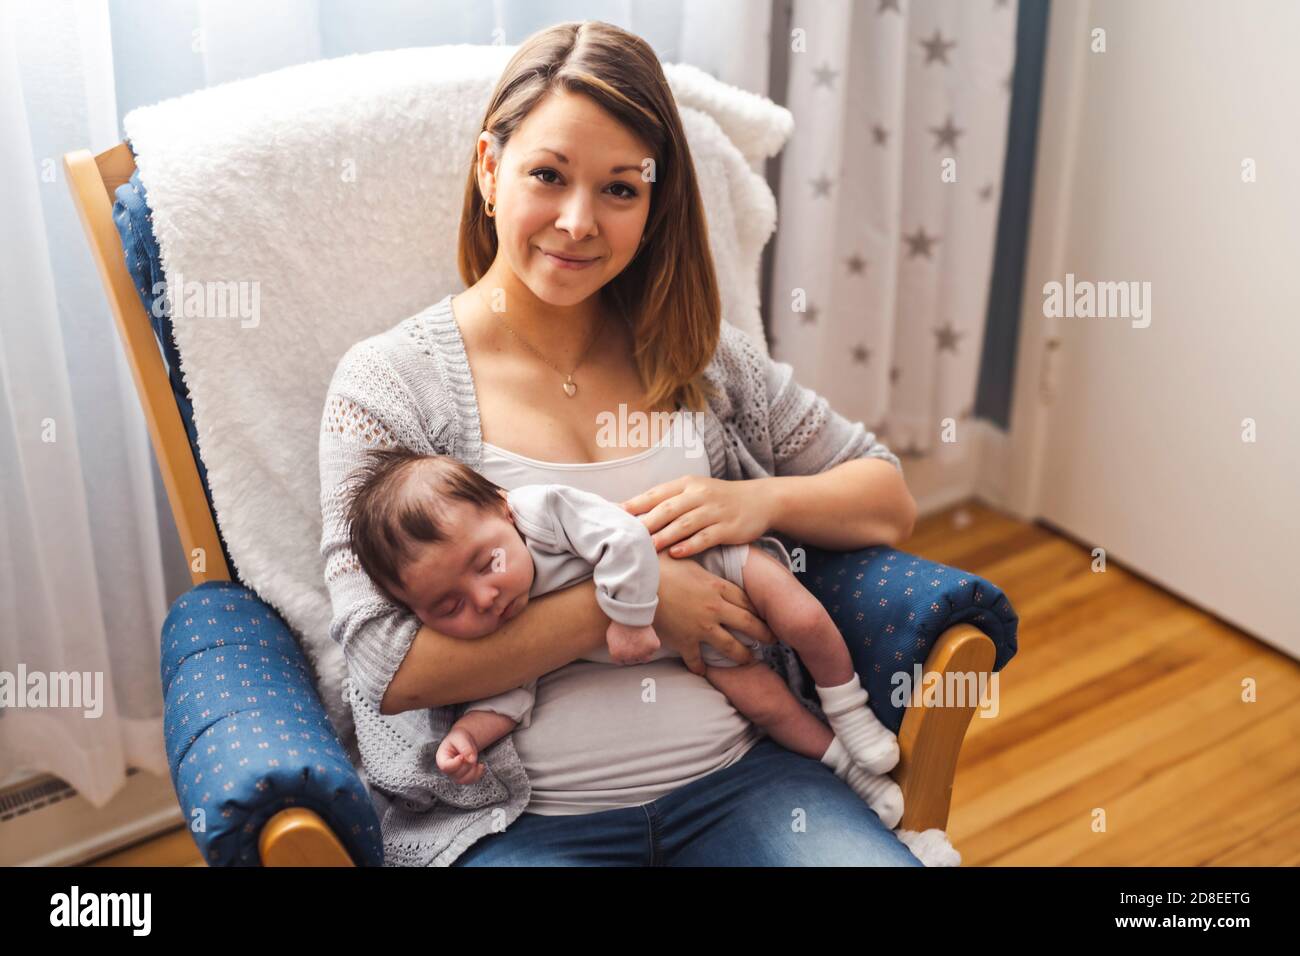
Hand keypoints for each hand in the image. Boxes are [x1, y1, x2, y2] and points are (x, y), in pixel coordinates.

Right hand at [436, 726, 485, 784]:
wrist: (465, 741)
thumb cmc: (459, 738)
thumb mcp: (460, 738)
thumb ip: (465, 748)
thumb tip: (471, 760)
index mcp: (442, 758)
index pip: (445, 767)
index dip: (456, 763)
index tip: (462, 756)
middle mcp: (447, 769)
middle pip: (456, 775)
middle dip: (467, 765)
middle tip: (471, 754)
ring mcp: (455, 775)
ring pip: (464, 780)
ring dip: (473, 771)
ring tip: (476, 760)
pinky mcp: (464, 777)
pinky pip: (472, 780)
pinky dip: (478, 774)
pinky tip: (480, 765)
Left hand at [606, 621, 661, 664]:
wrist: (630, 612)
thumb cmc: (619, 621)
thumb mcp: (610, 636)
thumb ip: (614, 647)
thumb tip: (617, 650)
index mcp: (617, 655)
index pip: (621, 662)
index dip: (624, 654)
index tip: (626, 648)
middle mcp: (630, 657)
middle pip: (632, 661)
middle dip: (633, 654)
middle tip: (634, 643)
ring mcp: (642, 653)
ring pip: (645, 658)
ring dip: (643, 653)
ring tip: (642, 643)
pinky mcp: (653, 646)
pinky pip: (654, 649)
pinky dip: (652, 644)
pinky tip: (648, 637)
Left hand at [620, 476, 776, 558]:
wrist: (759, 500)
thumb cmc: (719, 499)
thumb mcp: (695, 491)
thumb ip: (669, 500)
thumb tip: (634, 512)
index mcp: (687, 484)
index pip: (656, 493)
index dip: (635, 504)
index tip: (614, 514)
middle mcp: (699, 495)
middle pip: (668, 508)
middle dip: (646, 522)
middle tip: (626, 536)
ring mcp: (714, 511)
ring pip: (685, 523)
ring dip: (664, 535)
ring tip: (646, 547)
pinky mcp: (728, 527)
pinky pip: (706, 537)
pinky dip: (690, 545)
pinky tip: (676, 553)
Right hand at [653, 549, 774, 674]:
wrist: (639, 582)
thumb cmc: (660, 564)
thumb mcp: (688, 558)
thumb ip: (703, 564)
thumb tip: (704, 554)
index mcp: (717, 587)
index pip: (746, 601)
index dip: (759, 610)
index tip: (766, 616)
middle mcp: (715, 609)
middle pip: (748, 624)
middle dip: (764, 634)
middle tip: (772, 640)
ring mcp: (701, 627)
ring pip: (731, 646)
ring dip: (743, 655)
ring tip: (749, 659)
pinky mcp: (684, 640)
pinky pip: (696, 659)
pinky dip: (700, 666)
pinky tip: (704, 671)